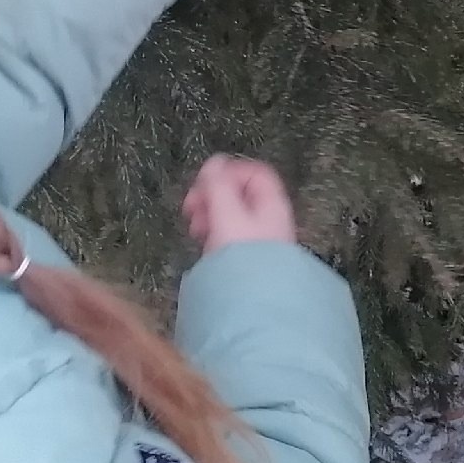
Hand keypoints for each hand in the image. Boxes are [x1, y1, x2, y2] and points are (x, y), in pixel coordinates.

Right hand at [183, 155, 299, 250]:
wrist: (254, 300)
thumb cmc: (242, 256)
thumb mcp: (227, 214)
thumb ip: (218, 185)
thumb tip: (214, 162)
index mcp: (271, 203)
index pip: (254, 172)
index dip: (228, 171)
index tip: (204, 182)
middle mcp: (271, 218)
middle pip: (242, 193)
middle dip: (213, 195)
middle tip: (192, 207)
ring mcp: (262, 238)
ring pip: (234, 214)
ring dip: (211, 214)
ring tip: (195, 228)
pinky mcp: (251, 257)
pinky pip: (233, 235)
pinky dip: (216, 233)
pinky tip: (204, 243)